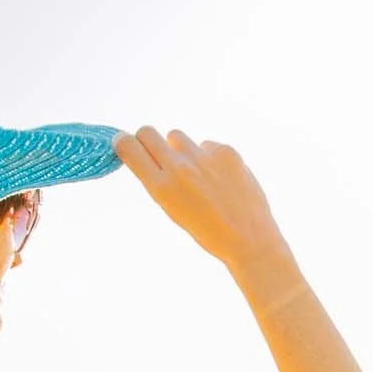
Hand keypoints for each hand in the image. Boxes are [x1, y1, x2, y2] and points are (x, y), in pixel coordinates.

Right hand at [113, 127, 290, 280]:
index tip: (125, 144)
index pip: (129, 147)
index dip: (124, 143)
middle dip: (147, 140)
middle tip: (157, 153)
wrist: (248, 238)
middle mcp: (179, 168)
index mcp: (161, 188)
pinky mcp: (226, 151)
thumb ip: (159, 181)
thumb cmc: (207, 231)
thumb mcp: (173, 210)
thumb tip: (147, 154)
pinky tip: (221, 177)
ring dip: (179, 149)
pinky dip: (209, 157)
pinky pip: (206, 145)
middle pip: (148, 132)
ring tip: (195, 172)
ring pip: (177, 136)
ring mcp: (204, 157)